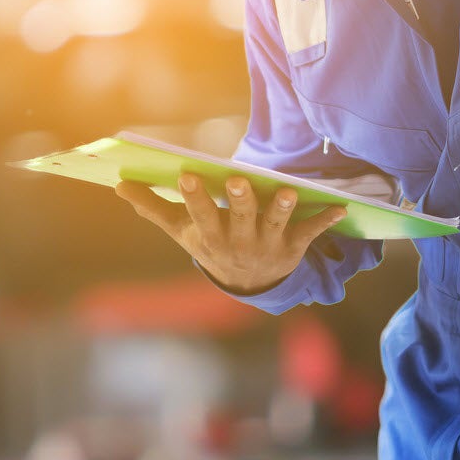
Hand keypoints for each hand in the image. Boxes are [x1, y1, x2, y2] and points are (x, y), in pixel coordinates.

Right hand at [115, 173, 345, 294]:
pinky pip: (311, 232)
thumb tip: (119, 186)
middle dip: (240, 200)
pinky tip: (340, 207)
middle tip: (239, 179)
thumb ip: (153, 208)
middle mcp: (239, 242)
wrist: (246, 285)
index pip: (201, 214)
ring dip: (283, 208)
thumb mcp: (181, 231)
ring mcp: (268, 244)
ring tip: (287, 191)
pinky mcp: (294, 246)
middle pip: (240, 218)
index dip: (195, 197)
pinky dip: (325, 220)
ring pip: (276, 224)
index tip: (188, 174)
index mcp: (210, 236)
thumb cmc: (210, 245)